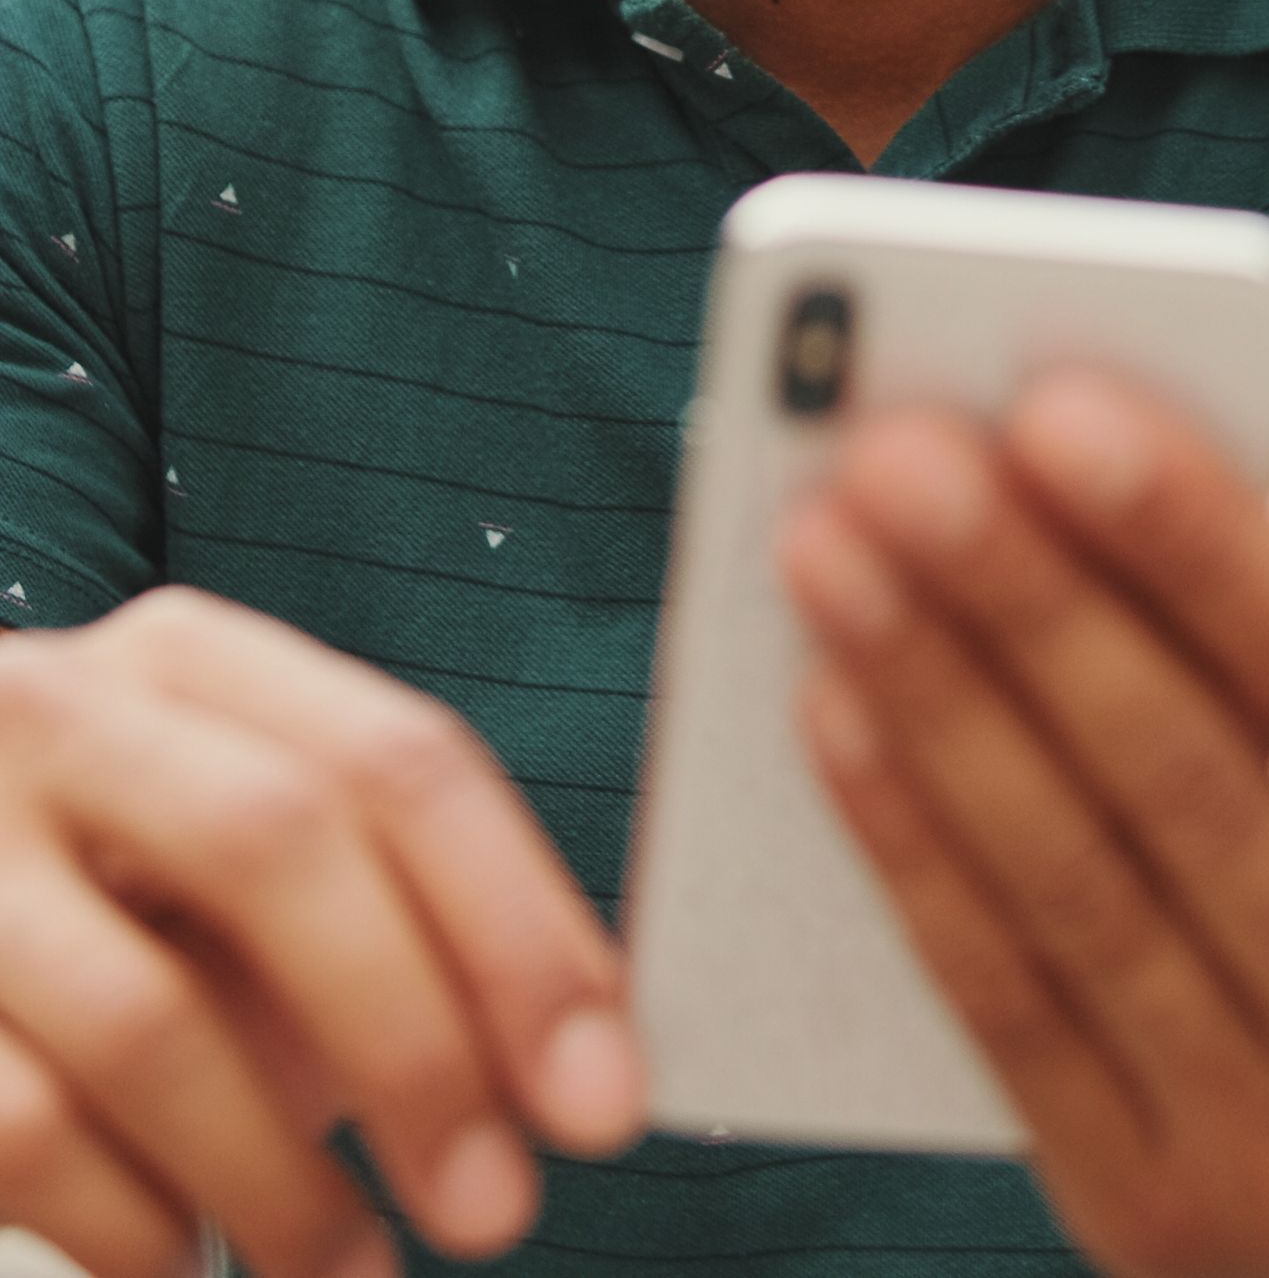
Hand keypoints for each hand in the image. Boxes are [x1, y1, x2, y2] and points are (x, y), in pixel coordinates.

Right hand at [0, 589, 645, 1277]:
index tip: (600, 1093)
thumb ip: (405, 916)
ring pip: (148, 1020)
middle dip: (412, 1040)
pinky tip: (191, 1266)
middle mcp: (63, 717)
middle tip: (497, 1207)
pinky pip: (32, 1134)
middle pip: (279, 846)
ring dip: (280, 1181)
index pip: (398, 760)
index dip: (517, 927)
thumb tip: (590, 1043)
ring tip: (356, 1272)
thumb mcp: (250, 865)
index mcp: (191, 662)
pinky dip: (138, 1227)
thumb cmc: (114, 897)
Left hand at [778, 376, 1268, 1277]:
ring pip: (1076, 894)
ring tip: (829, 552)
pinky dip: (909, 849)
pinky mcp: (1156, 1232)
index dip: (1191, 542)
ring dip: (932, 702)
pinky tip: (833, 713)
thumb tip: (1225, 497)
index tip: (1055, 406)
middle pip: (1187, 783)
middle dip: (1022, 597)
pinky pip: (1005, 1011)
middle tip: (893, 452)